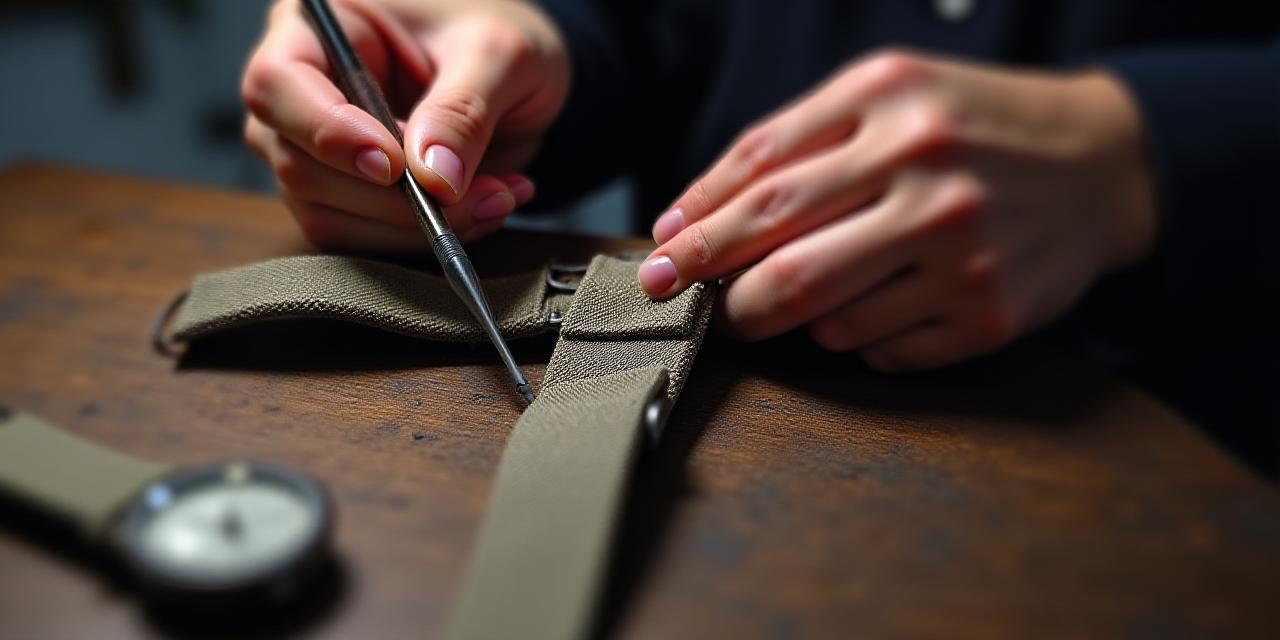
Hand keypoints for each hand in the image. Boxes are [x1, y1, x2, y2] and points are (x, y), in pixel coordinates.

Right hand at [241, 0, 568, 250]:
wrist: (522, 69)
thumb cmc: (496, 36)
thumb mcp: (498, 54)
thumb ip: (463, 110)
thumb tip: (432, 180)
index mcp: (319, 26)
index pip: (278, 84)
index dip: (327, 133)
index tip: (394, 166)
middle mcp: (303, 89)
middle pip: (297, 164)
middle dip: (390, 198)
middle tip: (480, 192)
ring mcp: (319, 148)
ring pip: (326, 215)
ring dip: (414, 227)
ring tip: (497, 196)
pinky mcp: (347, 193)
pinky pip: (363, 237)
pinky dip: (423, 237)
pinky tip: (484, 206)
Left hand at [640, 51, 1156, 370]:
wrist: (1104, 162)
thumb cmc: (974, 126)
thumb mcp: (886, 96)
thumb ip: (789, 143)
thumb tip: (689, 215)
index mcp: (890, 107)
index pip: (762, 179)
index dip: (696, 229)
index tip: (657, 258)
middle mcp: (929, 177)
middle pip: (784, 262)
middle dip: (722, 293)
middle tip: (699, 302)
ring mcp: (964, 253)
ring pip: (827, 319)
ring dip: (798, 316)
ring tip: (818, 288)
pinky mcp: (990, 315)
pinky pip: (882, 352)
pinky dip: (859, 337)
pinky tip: (882, 302)